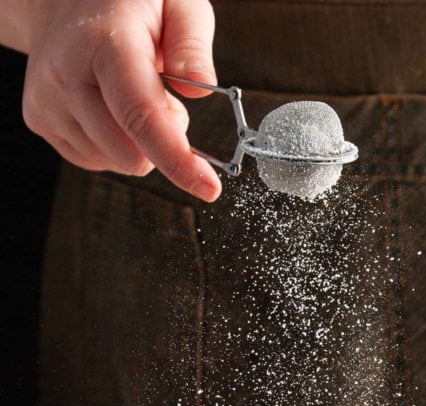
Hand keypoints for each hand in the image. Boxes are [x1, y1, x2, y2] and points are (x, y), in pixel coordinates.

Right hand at [22, 0, 221, 200]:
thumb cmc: (128, 1)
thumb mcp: (177, 1)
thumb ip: (193, 43)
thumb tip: (199, 89)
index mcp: (104, 43)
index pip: (142, 116)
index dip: (178, 159)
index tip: (209, 188)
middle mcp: (67, 74)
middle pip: (131, 154)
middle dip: (163, 143)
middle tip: (164, 98)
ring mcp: (47, 100)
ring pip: (115, 163)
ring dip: (136, 143)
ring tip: (130, 95)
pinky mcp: (39, 119)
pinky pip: (94, 160)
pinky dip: (114, 145)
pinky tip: (109, 107)